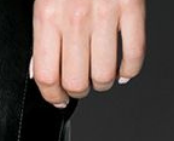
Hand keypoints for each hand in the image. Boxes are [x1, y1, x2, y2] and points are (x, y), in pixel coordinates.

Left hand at [30, 0, 145, 107]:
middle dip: (78, 91)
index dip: (52, 96)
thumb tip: (39, 71)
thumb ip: (42, 34)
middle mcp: (75, 16)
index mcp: (48, 14)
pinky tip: (123, 69)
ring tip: (100, 72)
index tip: (59, 99)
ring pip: (105, 76)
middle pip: (77, 83)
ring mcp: (106, 12)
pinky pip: (134, 56)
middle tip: (80, 83)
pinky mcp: (132, 6)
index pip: (47, 76)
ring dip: (103, 82)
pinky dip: (129, 70)